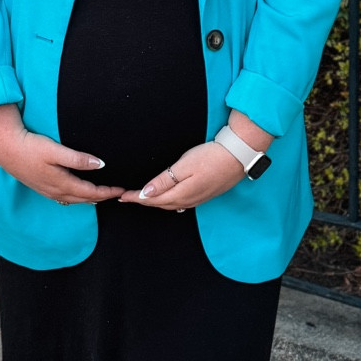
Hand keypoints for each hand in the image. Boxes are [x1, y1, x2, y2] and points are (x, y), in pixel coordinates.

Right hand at [0, 104, 123, 203]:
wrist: (5, 148)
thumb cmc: (30, 147)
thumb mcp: (55, 150)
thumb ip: (78, 159)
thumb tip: (100, 165)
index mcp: (62, 183)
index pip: (91, 192)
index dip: (108, 192)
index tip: (122, 190)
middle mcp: (55, 191)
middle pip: (85, 199)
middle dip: (102, 197)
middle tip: (117, 194)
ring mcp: (47, 190)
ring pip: (75, 200)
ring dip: (90, 198)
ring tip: (103, 195)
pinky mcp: (41, 186)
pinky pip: (65, 197)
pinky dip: (77, 197)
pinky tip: (79, 193)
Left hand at [121, 140, 248, 210]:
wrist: (238, 156)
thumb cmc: (212, 157)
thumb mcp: (184, 165)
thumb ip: (164, 180)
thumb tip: (146, 193)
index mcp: (181, 194)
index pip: (152, 199)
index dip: (136, 198)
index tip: (122, 196)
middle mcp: (188, 200)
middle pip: (160, 204)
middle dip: (142, 202)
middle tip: (127, 198)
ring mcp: (198, 199)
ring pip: (170, 204)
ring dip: (155, 202)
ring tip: (142, 198)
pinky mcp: (204, 195)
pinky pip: (180, 203)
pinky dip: (168, 201)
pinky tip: (165, 197)